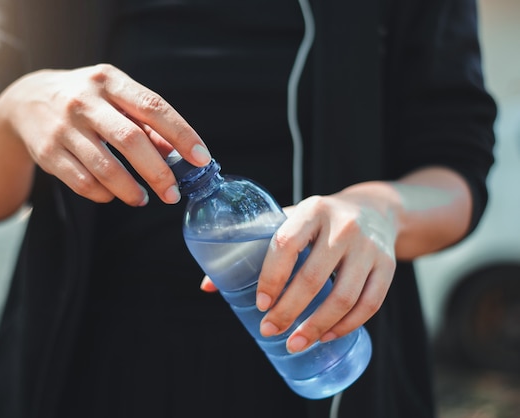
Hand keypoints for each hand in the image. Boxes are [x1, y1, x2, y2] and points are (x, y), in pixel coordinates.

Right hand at [0, 64, 210, 205]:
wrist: (25, 101)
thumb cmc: (85, 100)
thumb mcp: (114, 97)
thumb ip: (145, 122)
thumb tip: (174, 152)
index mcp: (109, 81)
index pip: (153, 107)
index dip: (181, 134)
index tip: (201, 158)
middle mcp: (85, 101)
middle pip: (130, 140)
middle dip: (157, 172)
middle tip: (172, 194)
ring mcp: (63, 127)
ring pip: (105, 167)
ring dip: (130, 190)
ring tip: (143, 199)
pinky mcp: (47, 152)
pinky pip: (82, 182)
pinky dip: (103, 194)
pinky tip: (112, 194)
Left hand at [256, 191, 396, 352]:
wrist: (374, 208)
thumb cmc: (320, 220)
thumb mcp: (290, 219)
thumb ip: (253, 245)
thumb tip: (208, 286)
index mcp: (312, 210)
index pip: (286, 244)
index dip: (271, 277)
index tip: (260, 304)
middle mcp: (343, 227)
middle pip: (314, 278)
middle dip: (289, 311)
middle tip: (270, 330)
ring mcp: (369, 247)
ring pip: (344, 297)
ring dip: (317, 326)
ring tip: (295, 343)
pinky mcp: (388, 265)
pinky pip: (371, 304)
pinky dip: (347, 325)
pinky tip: (327, 336)